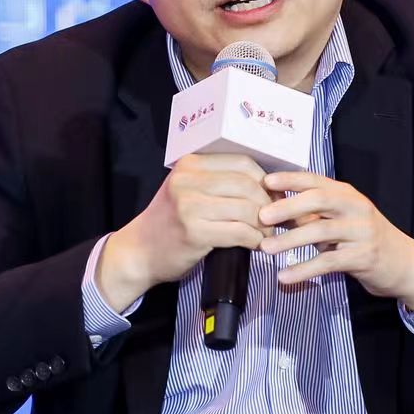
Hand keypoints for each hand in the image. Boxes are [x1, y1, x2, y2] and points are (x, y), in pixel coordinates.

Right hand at [96, 153, 272, 311]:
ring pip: (247, 209)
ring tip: (266, 233)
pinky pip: (239, 233)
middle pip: (248, 185)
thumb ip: (219, 181)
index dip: (266, 180)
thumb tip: (268, 184)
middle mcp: (187, 180)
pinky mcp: (194, 233)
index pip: (243, 162)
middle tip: (274, 217)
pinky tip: (255, 244)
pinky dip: (254, 240)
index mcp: (190, 164)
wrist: (139, 251)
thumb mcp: (188, 190)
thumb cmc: (170, 221)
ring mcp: (189, 206)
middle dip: (268, 203)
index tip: (273, 196)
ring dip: (264, 224)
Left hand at [256, 171, 413, 308]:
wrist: (404, 264)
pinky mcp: (364, 257)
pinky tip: (284, 276)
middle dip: (288, 206)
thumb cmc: (364, 239)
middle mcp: (356, 208)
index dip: (291, 179)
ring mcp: (362, 232)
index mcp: (347, 194)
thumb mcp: (340, 220)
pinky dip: (304, 269)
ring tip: (265, 249)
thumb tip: (273, 210)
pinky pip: (328, 262)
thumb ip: (313, 214)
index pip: (316, 181)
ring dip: (290, 240)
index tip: (266, 182)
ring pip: (321, 231)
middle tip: (262, 216)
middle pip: (319, 200)